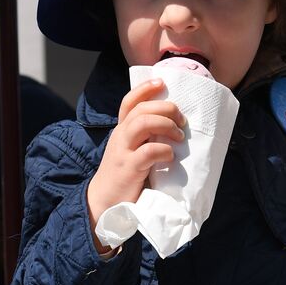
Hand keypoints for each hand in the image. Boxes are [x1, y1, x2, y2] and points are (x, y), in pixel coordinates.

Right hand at [85, 80, 185, 240]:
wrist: (103, 202)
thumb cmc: (124, 176)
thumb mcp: (130, 151)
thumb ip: (144, 138)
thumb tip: (172, 126)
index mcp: (121, 131)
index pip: (129, 102)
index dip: (145, 89)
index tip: (162, 83)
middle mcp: (120, 136)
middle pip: (141, 109)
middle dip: (166, 108)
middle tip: (181, 119)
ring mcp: (123, 151)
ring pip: (143, 123)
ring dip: (166, 125)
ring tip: (179, 137)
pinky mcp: (128, 168)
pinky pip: (148, 151)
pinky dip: (164, 151)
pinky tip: (170, 157)